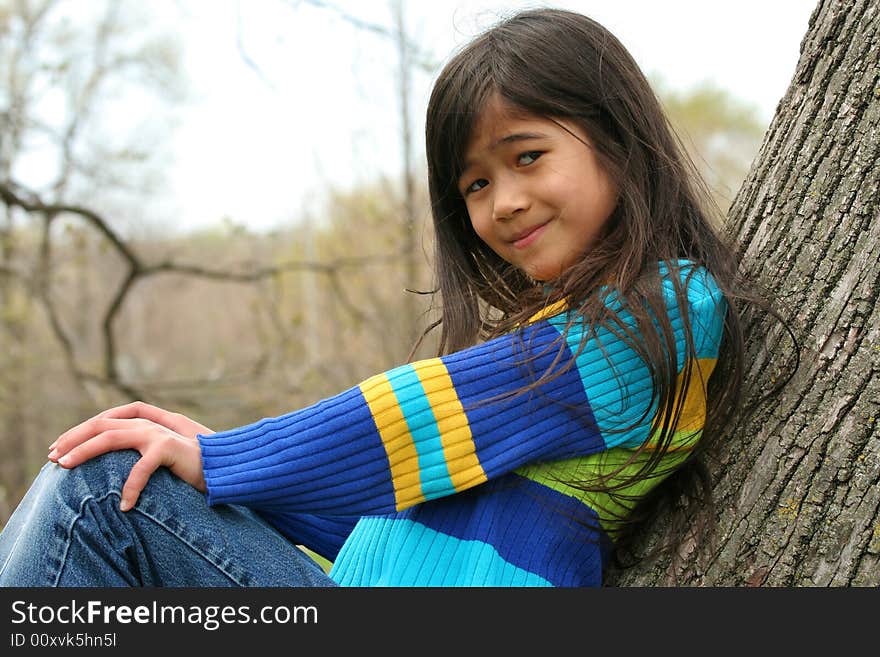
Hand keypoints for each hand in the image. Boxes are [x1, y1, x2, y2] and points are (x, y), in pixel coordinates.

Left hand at [48, 401, 213, 511]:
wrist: (230, 465)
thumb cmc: (200, 464)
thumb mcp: (168, 453)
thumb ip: (146, 449)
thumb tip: (117, 462)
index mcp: (150, 421)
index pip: (107, 418)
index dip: (81, 430)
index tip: (60, 447)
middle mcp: (152, 423)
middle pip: (102, 424)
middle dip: (73, 438)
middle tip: (52, 457)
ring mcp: (160, 433)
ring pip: (111, 436)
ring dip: (83, 452)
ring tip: (63, 467)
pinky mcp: (169, 448)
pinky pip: (140, 468)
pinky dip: (130, 487)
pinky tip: (124, 505)